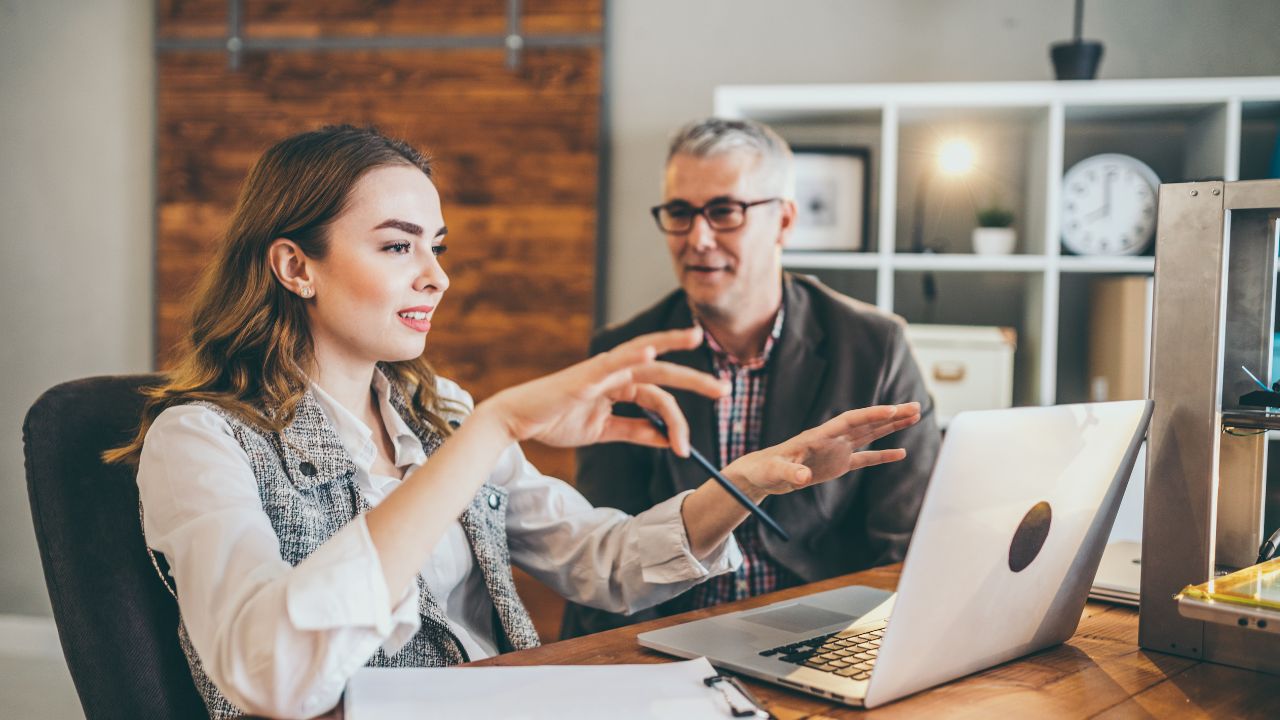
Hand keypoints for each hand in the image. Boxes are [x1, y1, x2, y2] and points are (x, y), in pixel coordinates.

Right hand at [476, 327, 728, 454]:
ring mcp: (600, 371)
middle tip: (725, 390)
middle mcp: (614, 372)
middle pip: (662, 372)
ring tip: (696, 338)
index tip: (686, 448)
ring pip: (643, 357)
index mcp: (620, 386)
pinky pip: (612, 363)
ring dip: (670, 346)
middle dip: (694, 380)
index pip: (659, 398)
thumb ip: (634, 431)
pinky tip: (651, 350)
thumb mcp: (602, 431)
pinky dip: (632, 355)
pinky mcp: (584, 376)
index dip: (676, 422)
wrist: (518, 421)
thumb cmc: (556, 421)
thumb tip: (665, 438)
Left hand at [721, 403, 921, 500]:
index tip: (893, 409)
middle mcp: (832, 438)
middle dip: (891, 414)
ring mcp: (837, 450)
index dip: (871, 414)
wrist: (761, 473)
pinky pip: (865, 458)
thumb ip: (789, 471)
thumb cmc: (765, 469)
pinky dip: (883, 455)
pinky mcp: (837, 464)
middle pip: (867, 422)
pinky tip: (901, 453)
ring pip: (870, 434)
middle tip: (916, 406)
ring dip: (892, 426)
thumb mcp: (774, 471)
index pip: (850, 421)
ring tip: (915, 416)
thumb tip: (802, 477)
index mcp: (819, 435)